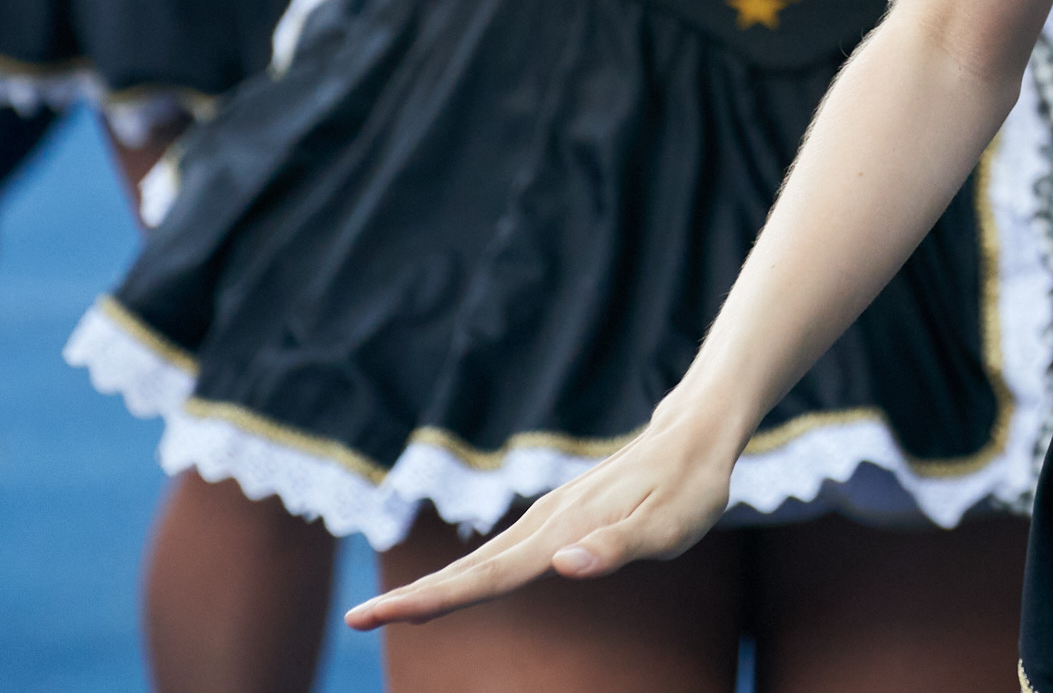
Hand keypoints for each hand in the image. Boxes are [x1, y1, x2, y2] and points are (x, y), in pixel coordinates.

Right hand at [347, 394, 738, 629]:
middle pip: (470, 569)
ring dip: (435, 587)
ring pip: (482, 560)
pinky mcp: (558, 518)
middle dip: (415, 598)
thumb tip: (564, 568)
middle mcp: (546, 524)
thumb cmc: (689, 486)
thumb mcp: (668, 525)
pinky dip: (468, 573)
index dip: (432, 600)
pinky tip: (457, 587)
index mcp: (562, 532)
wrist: (695, 433)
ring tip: (393, 611)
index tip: (376, 614)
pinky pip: (502, 552)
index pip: (487, 576)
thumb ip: (615, 548)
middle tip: (357, 619)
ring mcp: (549, 518)